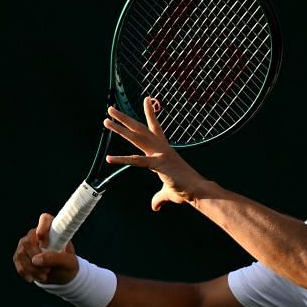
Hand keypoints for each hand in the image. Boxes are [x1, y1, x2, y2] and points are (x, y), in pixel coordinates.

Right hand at [14, 212, 77, 284]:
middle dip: (36, 258)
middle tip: (47, 270)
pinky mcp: (20, 255)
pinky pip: (17, 262)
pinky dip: (25, 272)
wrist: (61, 275)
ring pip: (21, 253)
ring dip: (31, 268)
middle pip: (28, 241)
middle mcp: (36, 233)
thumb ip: (55, 258)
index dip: (43, 228)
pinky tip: (32, 278)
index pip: (45, 219)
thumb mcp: (68, 263)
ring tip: (44, 276)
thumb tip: (36, 259)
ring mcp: (26, 243)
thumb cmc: (67, 265)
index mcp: (52, 229)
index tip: (45, 244)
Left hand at [103, 96, 214, 211]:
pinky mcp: (158, 164)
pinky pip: (137, 161)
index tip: (147, 99)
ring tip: (106, 120)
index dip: (150, 113)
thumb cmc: (186, 190)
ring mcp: (160, 154)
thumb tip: (154, 207)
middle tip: (111, 109)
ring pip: (136, 138)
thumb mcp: (168, 193)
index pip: (154, 127)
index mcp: (164, 149)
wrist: (199, 191)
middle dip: (125, 118)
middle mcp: (161, 147)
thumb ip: (158, 198)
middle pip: (139, 129)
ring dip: (120, 128)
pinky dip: (123, 160)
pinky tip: (110, 158)